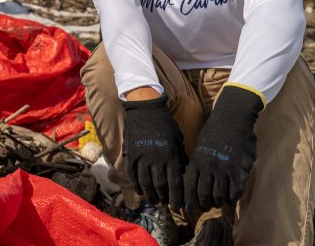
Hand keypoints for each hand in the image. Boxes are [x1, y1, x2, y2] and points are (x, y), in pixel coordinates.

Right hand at [122, 94, 186, 208]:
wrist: (146, 109)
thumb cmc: (165, 124)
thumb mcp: (177, 140)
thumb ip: (180, 157)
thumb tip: (183, 174)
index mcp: (171, 156)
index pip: (175, 183)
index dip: (176, 196)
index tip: (177, 205)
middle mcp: (156, 159)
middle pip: (160, 186)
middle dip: (163, 198)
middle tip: (165, 204)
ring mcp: (142, 157)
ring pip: (145, 182)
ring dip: (149, 194)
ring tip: (153, 201)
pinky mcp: (130, 153)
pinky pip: (132, 174)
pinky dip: (136, 184)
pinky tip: (140, 190)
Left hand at [184, 86, 263, 212]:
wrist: (232, 118)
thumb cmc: (214, 132)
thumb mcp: (200, 147)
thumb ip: (197, 164)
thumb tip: (189, 182)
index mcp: (196, 161)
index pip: (188, 186)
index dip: (186, 200)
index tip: (186, 207)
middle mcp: (208, 167)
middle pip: (202, 195)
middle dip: (201, 205)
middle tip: (202, 208)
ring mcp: (224, 169)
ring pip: (218, 196)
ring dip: (216, 203)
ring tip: (215, 203)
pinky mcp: (239, 170)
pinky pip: (234, 192)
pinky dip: (231, 198)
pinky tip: (229, 197)